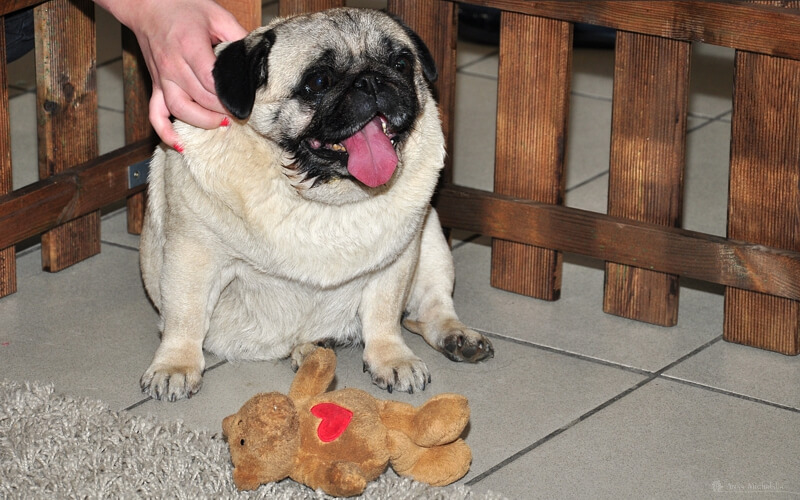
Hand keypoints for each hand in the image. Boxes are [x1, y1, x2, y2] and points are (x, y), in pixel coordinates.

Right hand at [95, 0, 247, 148]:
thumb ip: (237, 35)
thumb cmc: (182, 6)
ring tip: (222, 124)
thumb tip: (257, 56)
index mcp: (190, 47)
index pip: (212, 82)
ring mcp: (162, 78)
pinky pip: (155, 114)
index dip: (230, 96)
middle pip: (200, 99)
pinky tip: (181, 144)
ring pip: (180, 110)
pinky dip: (165, 132)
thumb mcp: (216, 14)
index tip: (247, 101)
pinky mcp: (156, 85)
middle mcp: (173, 65)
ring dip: (202, 122)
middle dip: (223, 111)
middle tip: (241, 114)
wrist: (146, 4)